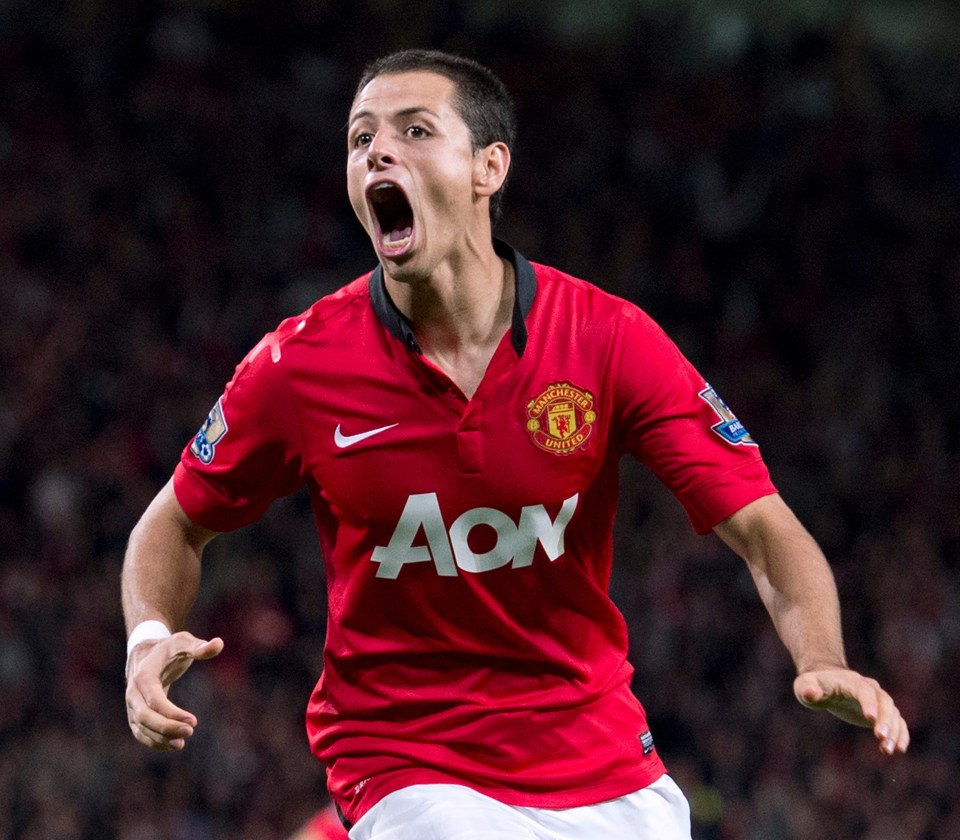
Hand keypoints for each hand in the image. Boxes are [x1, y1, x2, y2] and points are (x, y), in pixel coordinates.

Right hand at [125, 631, 223, 750]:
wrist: (145, 654)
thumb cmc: (168, 648)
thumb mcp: (183, 642)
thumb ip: (200, 647)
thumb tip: (219, 643)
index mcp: (144, 674)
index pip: (154, 698)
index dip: (172, 712)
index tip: (194, 721)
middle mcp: (133, 692)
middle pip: (144, 716)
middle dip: (166, 727)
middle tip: (190, 732)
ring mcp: (131, 705)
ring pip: (140, 727)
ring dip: (159, 738)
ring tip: (181, 744)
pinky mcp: (135, 714)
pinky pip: (140, 732)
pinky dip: (153, 741)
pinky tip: (173, 744)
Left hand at [793, 668, 909, 755]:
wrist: (828, 680)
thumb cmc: (814, 684)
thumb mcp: (805, 685)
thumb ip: (807, 688)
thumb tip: (811, 693)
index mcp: (851, 681)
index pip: (863, 691)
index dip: (868, 703)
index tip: (870, 719)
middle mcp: (869, 688)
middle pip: (884, 702)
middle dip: (885, 720)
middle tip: (881, 738)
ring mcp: (878, 700)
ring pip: (893, 713)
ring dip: (894, 731)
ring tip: (888, 750)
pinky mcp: (882, 712)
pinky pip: (898, 721)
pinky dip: (901, 733)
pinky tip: (900, 749)